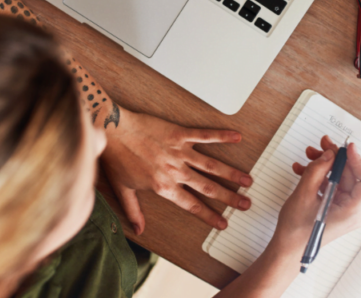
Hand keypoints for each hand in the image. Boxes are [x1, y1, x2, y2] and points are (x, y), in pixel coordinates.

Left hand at [100, 109, 253, 233]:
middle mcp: (176, 171)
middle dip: (229, 197)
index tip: (223, 223)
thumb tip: (139, 230)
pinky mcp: (180, 134)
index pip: (192, 205)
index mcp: (164, 187)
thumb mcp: (123, 189)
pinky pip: (204, 136)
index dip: (209, 216)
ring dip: (231, 174)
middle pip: (208, 187)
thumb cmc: (116, 158)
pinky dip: (221, 136)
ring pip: (211, 166)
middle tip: (246, 204)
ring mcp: (179, 152)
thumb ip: (133, 211)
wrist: (112, 131)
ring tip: (247, 179)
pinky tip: (237, 137)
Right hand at [272, 136, 360, 252]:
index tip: (346, 148)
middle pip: (352, 177)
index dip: (358, 160)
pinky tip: (303, 170)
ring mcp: (343, 210)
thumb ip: (317, 170)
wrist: (286, 250)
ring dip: (324, 166)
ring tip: (308, 156)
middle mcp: (352, 211)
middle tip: (323, 145)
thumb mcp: (304, 195)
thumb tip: (329, 154)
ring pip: (340, 179)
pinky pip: (332, 187)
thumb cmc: (296, 232)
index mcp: (351, 212)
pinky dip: (319, 177)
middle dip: (336, 159)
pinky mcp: (334, 208)